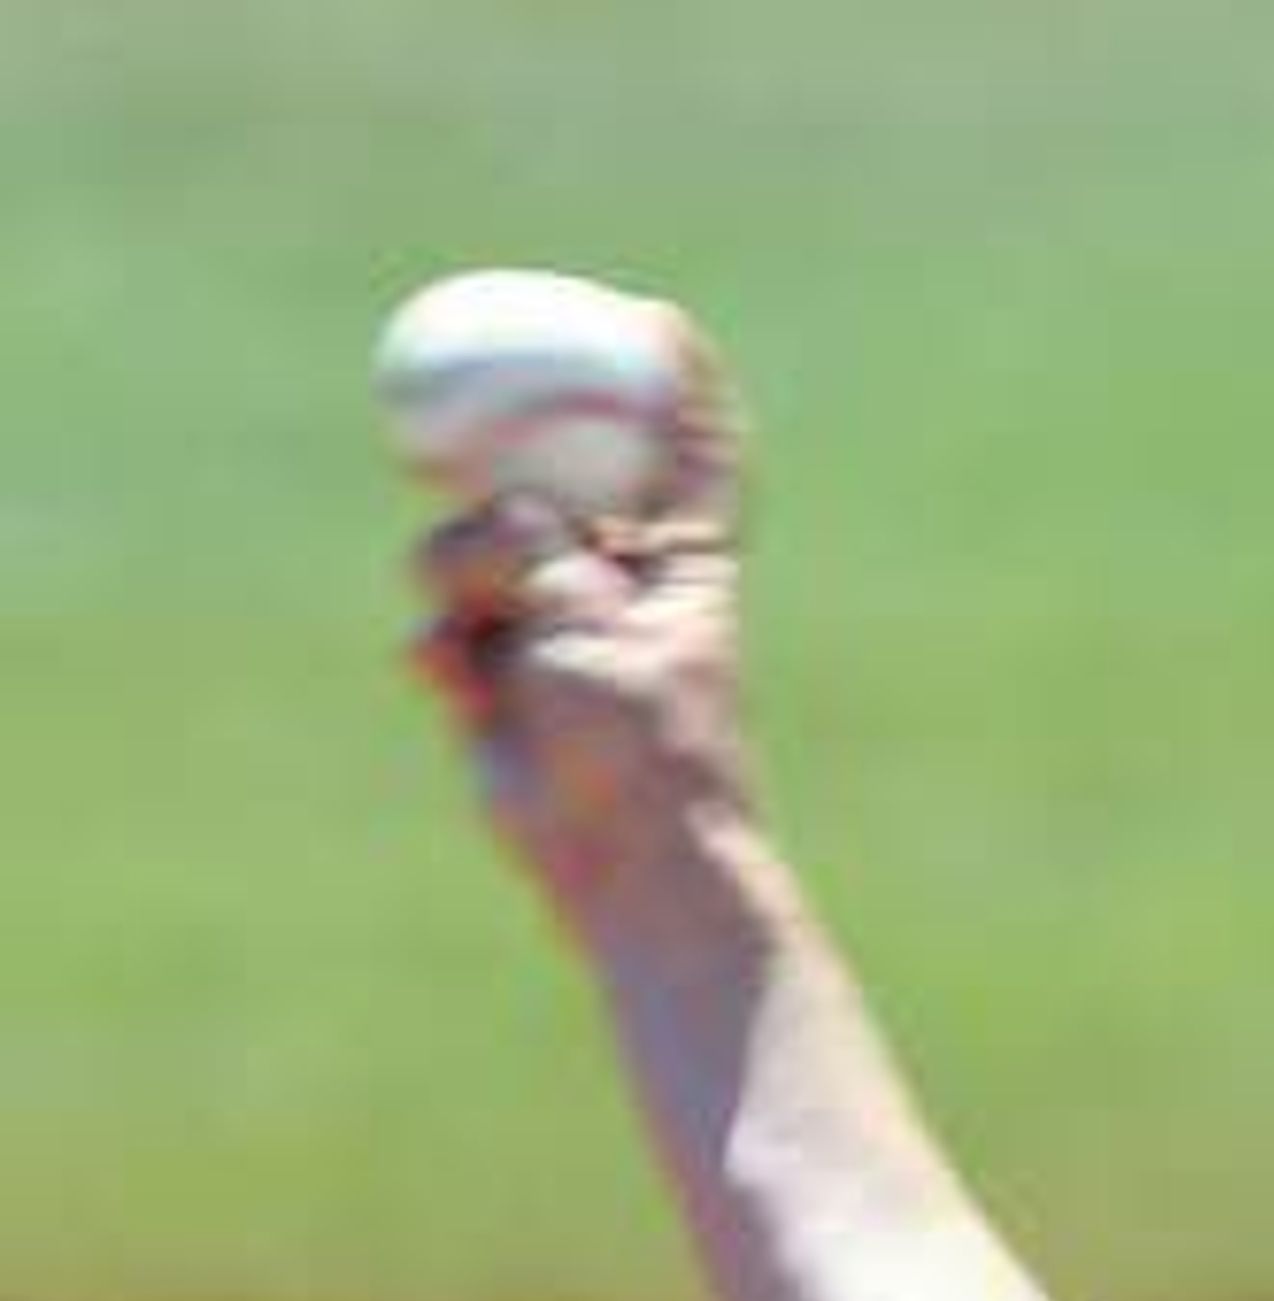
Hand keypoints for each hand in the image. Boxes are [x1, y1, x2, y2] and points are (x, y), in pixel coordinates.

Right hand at [404, 313, 760, 936]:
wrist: (623, 862)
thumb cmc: (643, 748)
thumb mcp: (594, 627)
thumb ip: (542, 552)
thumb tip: (500, 515)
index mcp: (681, 563)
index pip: (690, 455)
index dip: (678, 386)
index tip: (656, 320)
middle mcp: (616, 582)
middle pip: (552, 479)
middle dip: (504, 462)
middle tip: (452, 436)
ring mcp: (552, 624)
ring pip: (472, 545)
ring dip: (456, 575)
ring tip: (477, 637)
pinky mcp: (498, 674)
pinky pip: (441, 623)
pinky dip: (438, 646)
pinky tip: (446, 679)